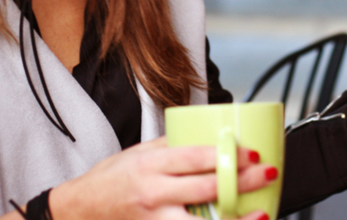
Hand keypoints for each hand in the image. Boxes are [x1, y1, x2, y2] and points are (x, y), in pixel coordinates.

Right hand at [48, 137, 277, 219]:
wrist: (80, 211)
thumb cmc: (111, 179)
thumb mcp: (138, 152)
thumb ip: (172, 145)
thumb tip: (209, 134)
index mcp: (150, 166)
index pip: (193, 158)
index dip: (225, 156)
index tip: (250, 152)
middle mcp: (154, 194)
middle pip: (205, 188)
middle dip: (241, 181)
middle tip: (266, 173)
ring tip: (260, 214)